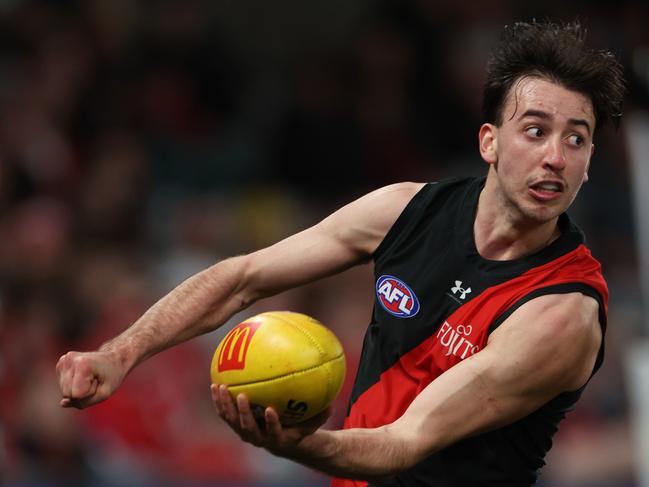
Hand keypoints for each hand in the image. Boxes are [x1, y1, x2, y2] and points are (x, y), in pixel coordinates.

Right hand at [56, 350, 126, 408]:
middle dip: (83, 392)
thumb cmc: (112, 375)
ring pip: (64, 391)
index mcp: (82, 364)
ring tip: (90, 377)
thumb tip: (62, 403)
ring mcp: (63, 361)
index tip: (98, 381)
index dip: (89, 393)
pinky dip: (74, 385)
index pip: (76, 395)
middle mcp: (69, 360)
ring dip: (78, 389)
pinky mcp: (61, 364)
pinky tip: (83, 375)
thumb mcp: (104, 393)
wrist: (113, 358)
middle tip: (95, 380)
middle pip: (67, 394)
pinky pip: (63, 386)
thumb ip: (83, 403)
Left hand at [211, 384, 329, 455]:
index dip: (271, 423)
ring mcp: (245, 431)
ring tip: (220, 386)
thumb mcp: (313, 423)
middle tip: (242, 395)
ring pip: (231, 420)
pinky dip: (219, 401)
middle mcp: (258, 437)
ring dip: (224, 404)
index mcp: (277, 437)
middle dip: (243, 412)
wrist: (283, 441)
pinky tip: (215, 383)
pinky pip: (225, 413)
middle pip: (247, 428)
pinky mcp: (236, 424)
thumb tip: (333, 402)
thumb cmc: (300, 428)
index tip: (270, 410)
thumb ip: (321, 415)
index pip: (273, 432)